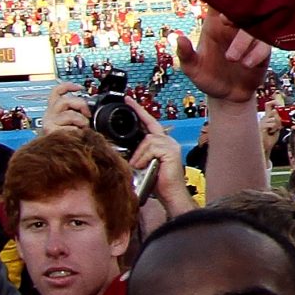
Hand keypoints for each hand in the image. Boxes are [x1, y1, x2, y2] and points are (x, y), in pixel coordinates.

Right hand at [41, 82, 90, 136]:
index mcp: (54, 109)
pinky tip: (76, 135)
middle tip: (87, 114)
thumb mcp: (71, 121)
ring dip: (80, 121)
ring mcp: (49, 123)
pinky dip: (77, 131)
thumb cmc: (66, 137)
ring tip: (82, 128)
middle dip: (80, 105)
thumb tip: (88, 109)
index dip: (67, 86)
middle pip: (64, 100)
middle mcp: (49, 114)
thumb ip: (76, 112)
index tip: (79, 87)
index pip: (56, 92)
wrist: (55, 155)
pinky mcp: (51, 133)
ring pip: (68, 114)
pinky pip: (69, 128)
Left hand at [128, 102, 190, 216]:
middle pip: (148, 130)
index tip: (129, 100)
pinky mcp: (170, 151)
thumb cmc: (157, 182)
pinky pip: (151, 148)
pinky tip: (146, 166)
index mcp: (162, 143)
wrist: (170, 194)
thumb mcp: (143, 164)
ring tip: (140, 166)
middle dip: (139, 127)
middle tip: (131, 118)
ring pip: (148, 140)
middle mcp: (168, 141)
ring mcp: (171, 145)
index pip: (150, 122)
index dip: (140, 111)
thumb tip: (123, 148)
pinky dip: (144, 158)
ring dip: (140, 155)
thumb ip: (138, 153)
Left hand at [175, 10, 271, 106]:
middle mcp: (234, 28)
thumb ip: (185, 55)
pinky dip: (257, 52)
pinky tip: (246, 65)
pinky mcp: (263, 50)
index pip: (217, 2)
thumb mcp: (192, 69)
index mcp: (215, 25)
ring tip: (232, 58)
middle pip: (240, 9)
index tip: (214, 5)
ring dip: (244, 39)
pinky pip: (266, 44)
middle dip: (235, 11)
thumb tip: (180, 38)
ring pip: (255, 25)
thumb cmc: (208, 78)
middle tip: (225, 21)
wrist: (228, 97)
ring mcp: (250, 38)